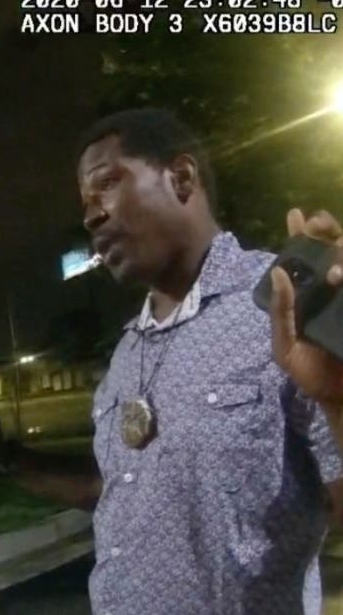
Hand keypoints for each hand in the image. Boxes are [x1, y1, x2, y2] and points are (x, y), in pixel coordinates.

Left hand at [270, 208, 342, 411]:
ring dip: (341, 252)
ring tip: (333, 249)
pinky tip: (340, 273)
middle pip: (330, 253)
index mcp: (308, 298)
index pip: (303, 261)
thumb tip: (277, 273)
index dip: (300, 236)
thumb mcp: (285, 345)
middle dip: (325, 233)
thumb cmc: (310, 374)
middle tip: (318, 222)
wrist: (340, 400)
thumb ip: (280, 311)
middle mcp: (332, 293)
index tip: (296, 214)